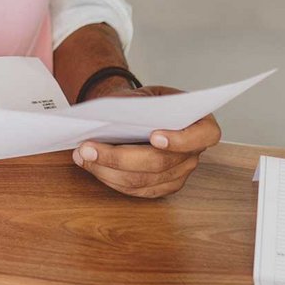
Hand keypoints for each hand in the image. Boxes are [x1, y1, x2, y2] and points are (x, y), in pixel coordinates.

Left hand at [72, 83, 219, 198]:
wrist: (139, 113)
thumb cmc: (145, 103)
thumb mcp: (147, 95)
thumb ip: (139, 107)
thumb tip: (112, 120)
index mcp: (202, 125)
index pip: (203, 136)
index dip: (179, 140)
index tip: (154, 136)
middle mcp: (194, 154)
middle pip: (159, 163)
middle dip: (119, 157)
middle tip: (88, 148)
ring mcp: (179, 174)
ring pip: (142, 181)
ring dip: (107, 170)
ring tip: (82, 155)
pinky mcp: (162, 187)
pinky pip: (136, 190)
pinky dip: (110, 179)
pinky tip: (91, 166)